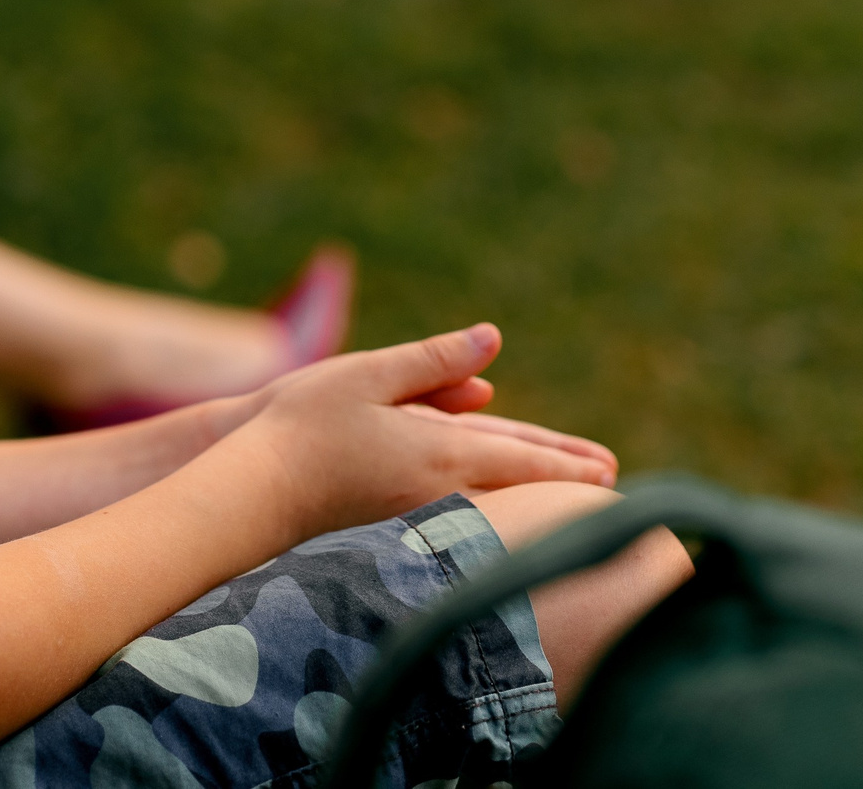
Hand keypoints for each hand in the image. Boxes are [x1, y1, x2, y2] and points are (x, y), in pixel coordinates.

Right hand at [230, 324, 617, 541]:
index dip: (566, 464)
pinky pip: (459, 507)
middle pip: (515, 485)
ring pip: (490, 498)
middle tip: (610, 483)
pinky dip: (489, 500)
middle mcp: (437, 490)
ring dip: (529, 489)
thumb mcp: (371, 375)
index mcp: (439, 453)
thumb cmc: (303, 425)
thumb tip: (493, 340)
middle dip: (560, 478)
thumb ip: (435, 361)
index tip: (609, 472)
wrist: (253, 490)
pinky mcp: (393, 523)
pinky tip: (493, 496)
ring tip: (562, 488)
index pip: (520, 458)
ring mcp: (415, 513)